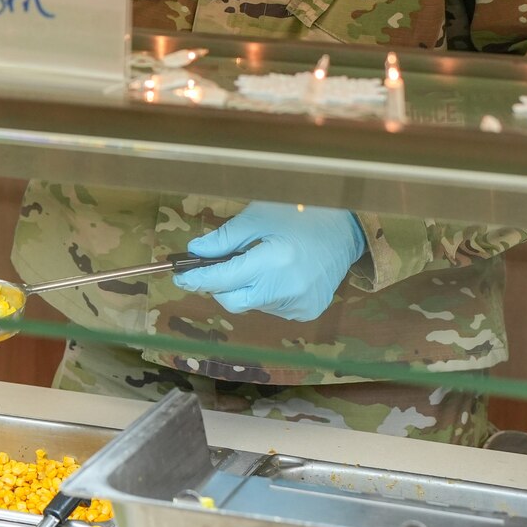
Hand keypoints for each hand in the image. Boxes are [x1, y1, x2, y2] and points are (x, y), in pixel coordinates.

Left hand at [173, 202, 367, 321]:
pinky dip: (264, 293)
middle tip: (213, 268)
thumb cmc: (301, 215)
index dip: (197, 279)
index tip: (180, 276)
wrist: (346, 230)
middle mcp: (286, 290)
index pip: (223, 279)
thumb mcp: (258, 217)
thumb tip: (195, 252)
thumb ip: (224, 239)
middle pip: (233, 302)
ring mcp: (299, 305)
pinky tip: (277, 274)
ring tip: (258, 261)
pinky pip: (272, 308)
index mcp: (274, 262)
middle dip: (218, 287)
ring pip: (251, 304)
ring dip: (244, 287)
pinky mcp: (306, 311)